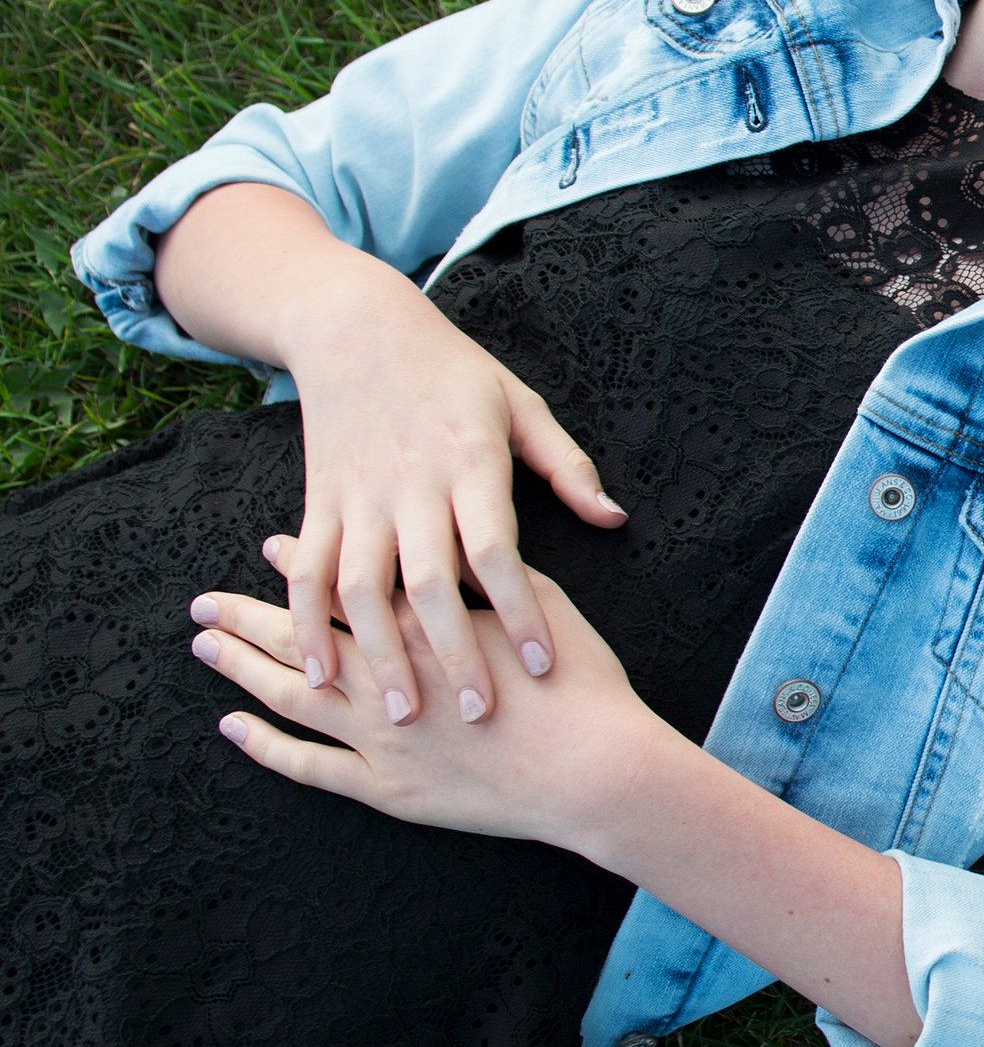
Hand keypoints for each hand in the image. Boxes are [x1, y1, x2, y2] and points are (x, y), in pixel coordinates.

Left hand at [189, 561, 654, 849]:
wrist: (597, 768)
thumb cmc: (582, 681)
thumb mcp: (545, 603)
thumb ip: (494, 578)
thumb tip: (462, 549)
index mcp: (426, 623)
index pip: (349, 585)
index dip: (305, 564)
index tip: (268, 546)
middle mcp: (388, 675)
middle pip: (302, 637)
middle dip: (248, 616)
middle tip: (203, 602)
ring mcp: (380, 737)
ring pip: (290, 697)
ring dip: (242, 670)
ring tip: (205, 648)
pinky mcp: (387, 789)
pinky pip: (309, 767)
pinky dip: (266, 747)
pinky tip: (234, 726)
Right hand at [279, 270, 624, 724]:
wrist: (356, 329)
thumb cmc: (454, 373)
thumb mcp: (521, 404)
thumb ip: (567, 466)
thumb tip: (613, 518)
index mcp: (471, 463)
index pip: (498, 551)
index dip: (519, 611)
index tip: (540, 666)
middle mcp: (412, 485)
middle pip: (431, 582)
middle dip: (454, 653)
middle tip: (477, 717)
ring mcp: (358, 497)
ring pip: (362, 588)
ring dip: (379, 654)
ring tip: (403, 715)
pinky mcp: (317, 503)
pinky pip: (307, 572)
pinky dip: (308, 624)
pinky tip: (321, 673)